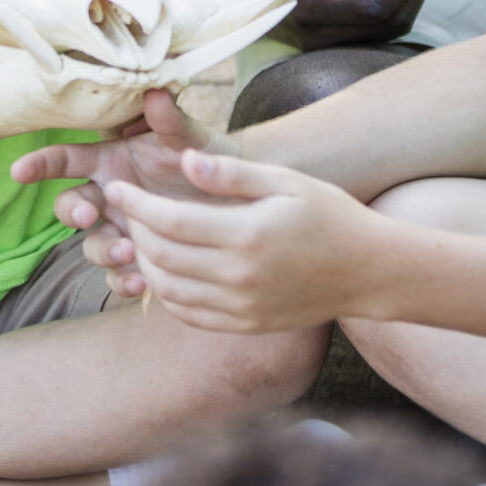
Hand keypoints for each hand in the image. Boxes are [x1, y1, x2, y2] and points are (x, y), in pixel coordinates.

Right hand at [11, 90, 234, 291]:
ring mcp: (122, 230)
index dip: (41, 164)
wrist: (245, 205)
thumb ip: (172, 123)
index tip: (19, 171)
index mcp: (113, 162)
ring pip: (92, 245)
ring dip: (102, 250)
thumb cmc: (211, 162)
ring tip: (127, 253)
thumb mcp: (194, 141)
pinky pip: (117, 275)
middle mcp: (110, 197)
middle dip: (72, 212)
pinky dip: (122, 280)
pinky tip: (140, 282)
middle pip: (70, 206)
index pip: (67, 160)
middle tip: (87, 216)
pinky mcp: (139, 259)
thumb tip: (156, 95)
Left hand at [100, 148, 386, 331]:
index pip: (168, 222)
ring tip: (141, 235)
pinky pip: (188, 313)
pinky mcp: (245, 325)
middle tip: (127, 208)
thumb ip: (231, 174)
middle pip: (160, 256)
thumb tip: (182, 160)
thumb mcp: (285, 182)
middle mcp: (239, 277)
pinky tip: (165, 268)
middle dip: (132, 228)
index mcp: (247, 235)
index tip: (116, 186)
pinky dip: (165, 291)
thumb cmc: (329, 216)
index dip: (134, 203)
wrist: (369, 271)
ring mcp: (241, 307)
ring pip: (167, 289)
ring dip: (143, 261)